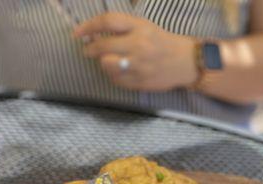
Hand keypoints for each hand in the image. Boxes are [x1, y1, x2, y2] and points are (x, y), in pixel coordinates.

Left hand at [74, 13, 197, 90]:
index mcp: (140, 28)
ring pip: (107, 65)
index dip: (88, 26)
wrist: (185, 62)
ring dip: (103, 63)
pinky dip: (113, 76)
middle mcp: (139, 46)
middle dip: (91, 49)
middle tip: (88, 50)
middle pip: (103, 46)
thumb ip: (121, 28)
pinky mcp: (140, 82)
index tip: (78, 33)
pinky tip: (120, 72)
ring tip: (108, 61)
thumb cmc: (161, 42)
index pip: (108, 21)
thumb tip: (93, 34)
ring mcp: (139, 66)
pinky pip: (116, 80)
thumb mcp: (144, 27)